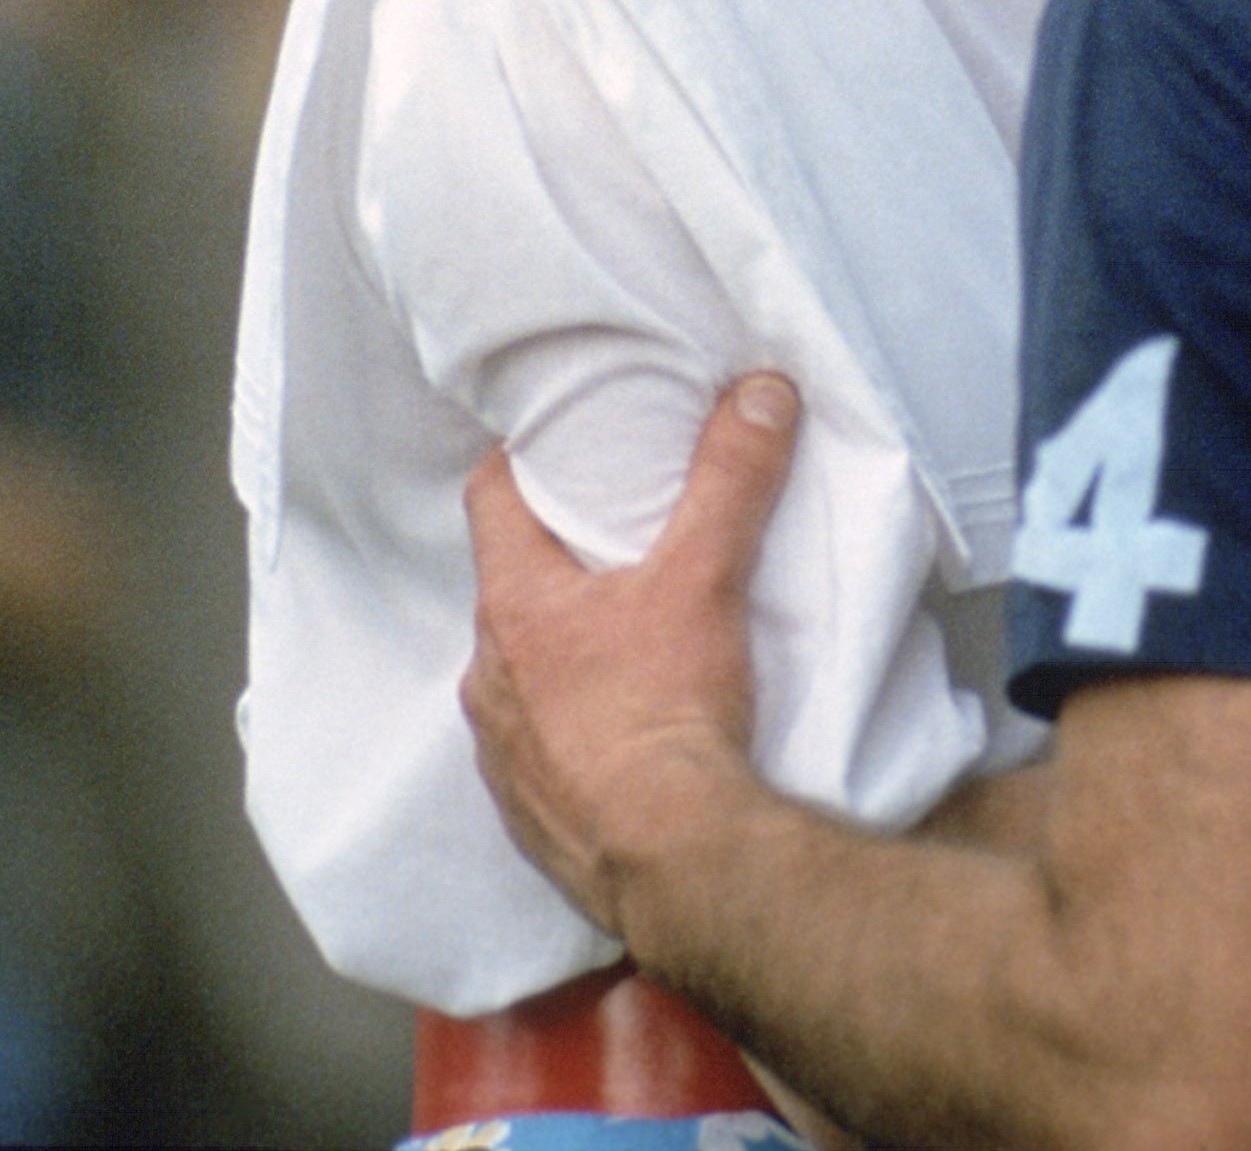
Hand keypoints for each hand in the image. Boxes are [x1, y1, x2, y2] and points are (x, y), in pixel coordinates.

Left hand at [463, 372, 801, 936]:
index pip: (490, 499)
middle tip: (618, 541)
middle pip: (510, 588)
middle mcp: (489, 677)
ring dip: (562, 653)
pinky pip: (538, 750)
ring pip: (521, 674)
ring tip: (628, 640)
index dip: (521, 462)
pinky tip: (623, 732)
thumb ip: (731, 478)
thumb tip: (761, 391)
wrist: (673, 860)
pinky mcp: (528, 813)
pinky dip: (572, 729)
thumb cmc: (668, 710)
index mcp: (515, 606)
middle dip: (557, 563)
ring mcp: (502, 752)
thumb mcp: (707, 578)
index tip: (561, 446)